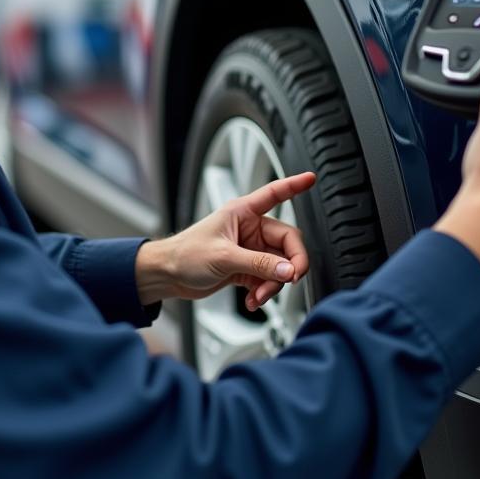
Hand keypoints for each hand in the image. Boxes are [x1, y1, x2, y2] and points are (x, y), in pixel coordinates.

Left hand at [136, 172, 314, 308]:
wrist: (168, 275)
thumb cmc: (185, 254)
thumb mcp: (224, 257)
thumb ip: (259, 264)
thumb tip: (288, 270)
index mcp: (243, 212)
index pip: (274, 193)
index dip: (294, 185)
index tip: (311, 178)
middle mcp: (250, 229)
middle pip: (287, 242)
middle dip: (289, 264)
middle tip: (290, 280)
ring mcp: (251, 250)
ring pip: (280, 265)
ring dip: (273, 283)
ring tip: (258, 296)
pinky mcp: (248, 268)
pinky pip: (268, 279)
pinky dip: (264, 292)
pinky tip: (252, 300)